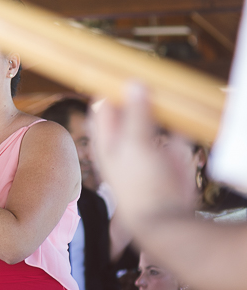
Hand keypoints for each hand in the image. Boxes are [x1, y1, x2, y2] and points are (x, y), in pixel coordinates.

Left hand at [91, 83, 198, 225]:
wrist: (167, 221)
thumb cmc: (141, 185)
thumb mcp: (135, 145)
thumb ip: (136, 114)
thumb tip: (134, 83)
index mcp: (107, 142)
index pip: (103, 108)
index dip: (110, 89)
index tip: (122, 69)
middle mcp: (126, 145)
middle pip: (128, 111)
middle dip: (138, 94)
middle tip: (148, 72)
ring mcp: (150, 152)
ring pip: (153, 120)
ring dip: (160, 105)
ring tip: (166, 83)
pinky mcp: (172, 160)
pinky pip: (176, 134)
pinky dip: (181, 122)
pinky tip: (186, 108)